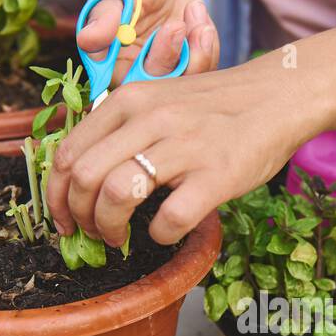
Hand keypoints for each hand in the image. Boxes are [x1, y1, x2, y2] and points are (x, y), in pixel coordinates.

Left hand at [45, 56, 319, 246]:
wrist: (279, 96)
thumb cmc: (216, 108)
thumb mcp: (159, 99)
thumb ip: (122, 126)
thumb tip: (84, 173)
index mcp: (129, 101)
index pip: (69, 154)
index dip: (56, 196)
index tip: (64, 219)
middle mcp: (149, 119)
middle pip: (86, 178)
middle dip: (80, 217)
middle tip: (94, 233)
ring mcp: (183, 147)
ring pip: (118, 195)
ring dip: (110, 229)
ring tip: (120, 239)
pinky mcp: (215, 175)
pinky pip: (170, 218)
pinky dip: (159, 235)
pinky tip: (165, 232)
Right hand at [78, 0, 219, 81]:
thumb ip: (104, 13)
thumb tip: (87, 39)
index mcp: (109, 62)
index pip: (127, 83)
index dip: (151, 65)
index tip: (169, 30)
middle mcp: (136, 74)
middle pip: (159, 89)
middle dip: (173, 58)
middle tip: (179, 24)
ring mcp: (165, 72)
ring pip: (187, 82)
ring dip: (198, 50)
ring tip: (195, 11)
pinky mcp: (188, 66)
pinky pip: (206, 66)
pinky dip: (208, 41)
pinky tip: (197, 14)